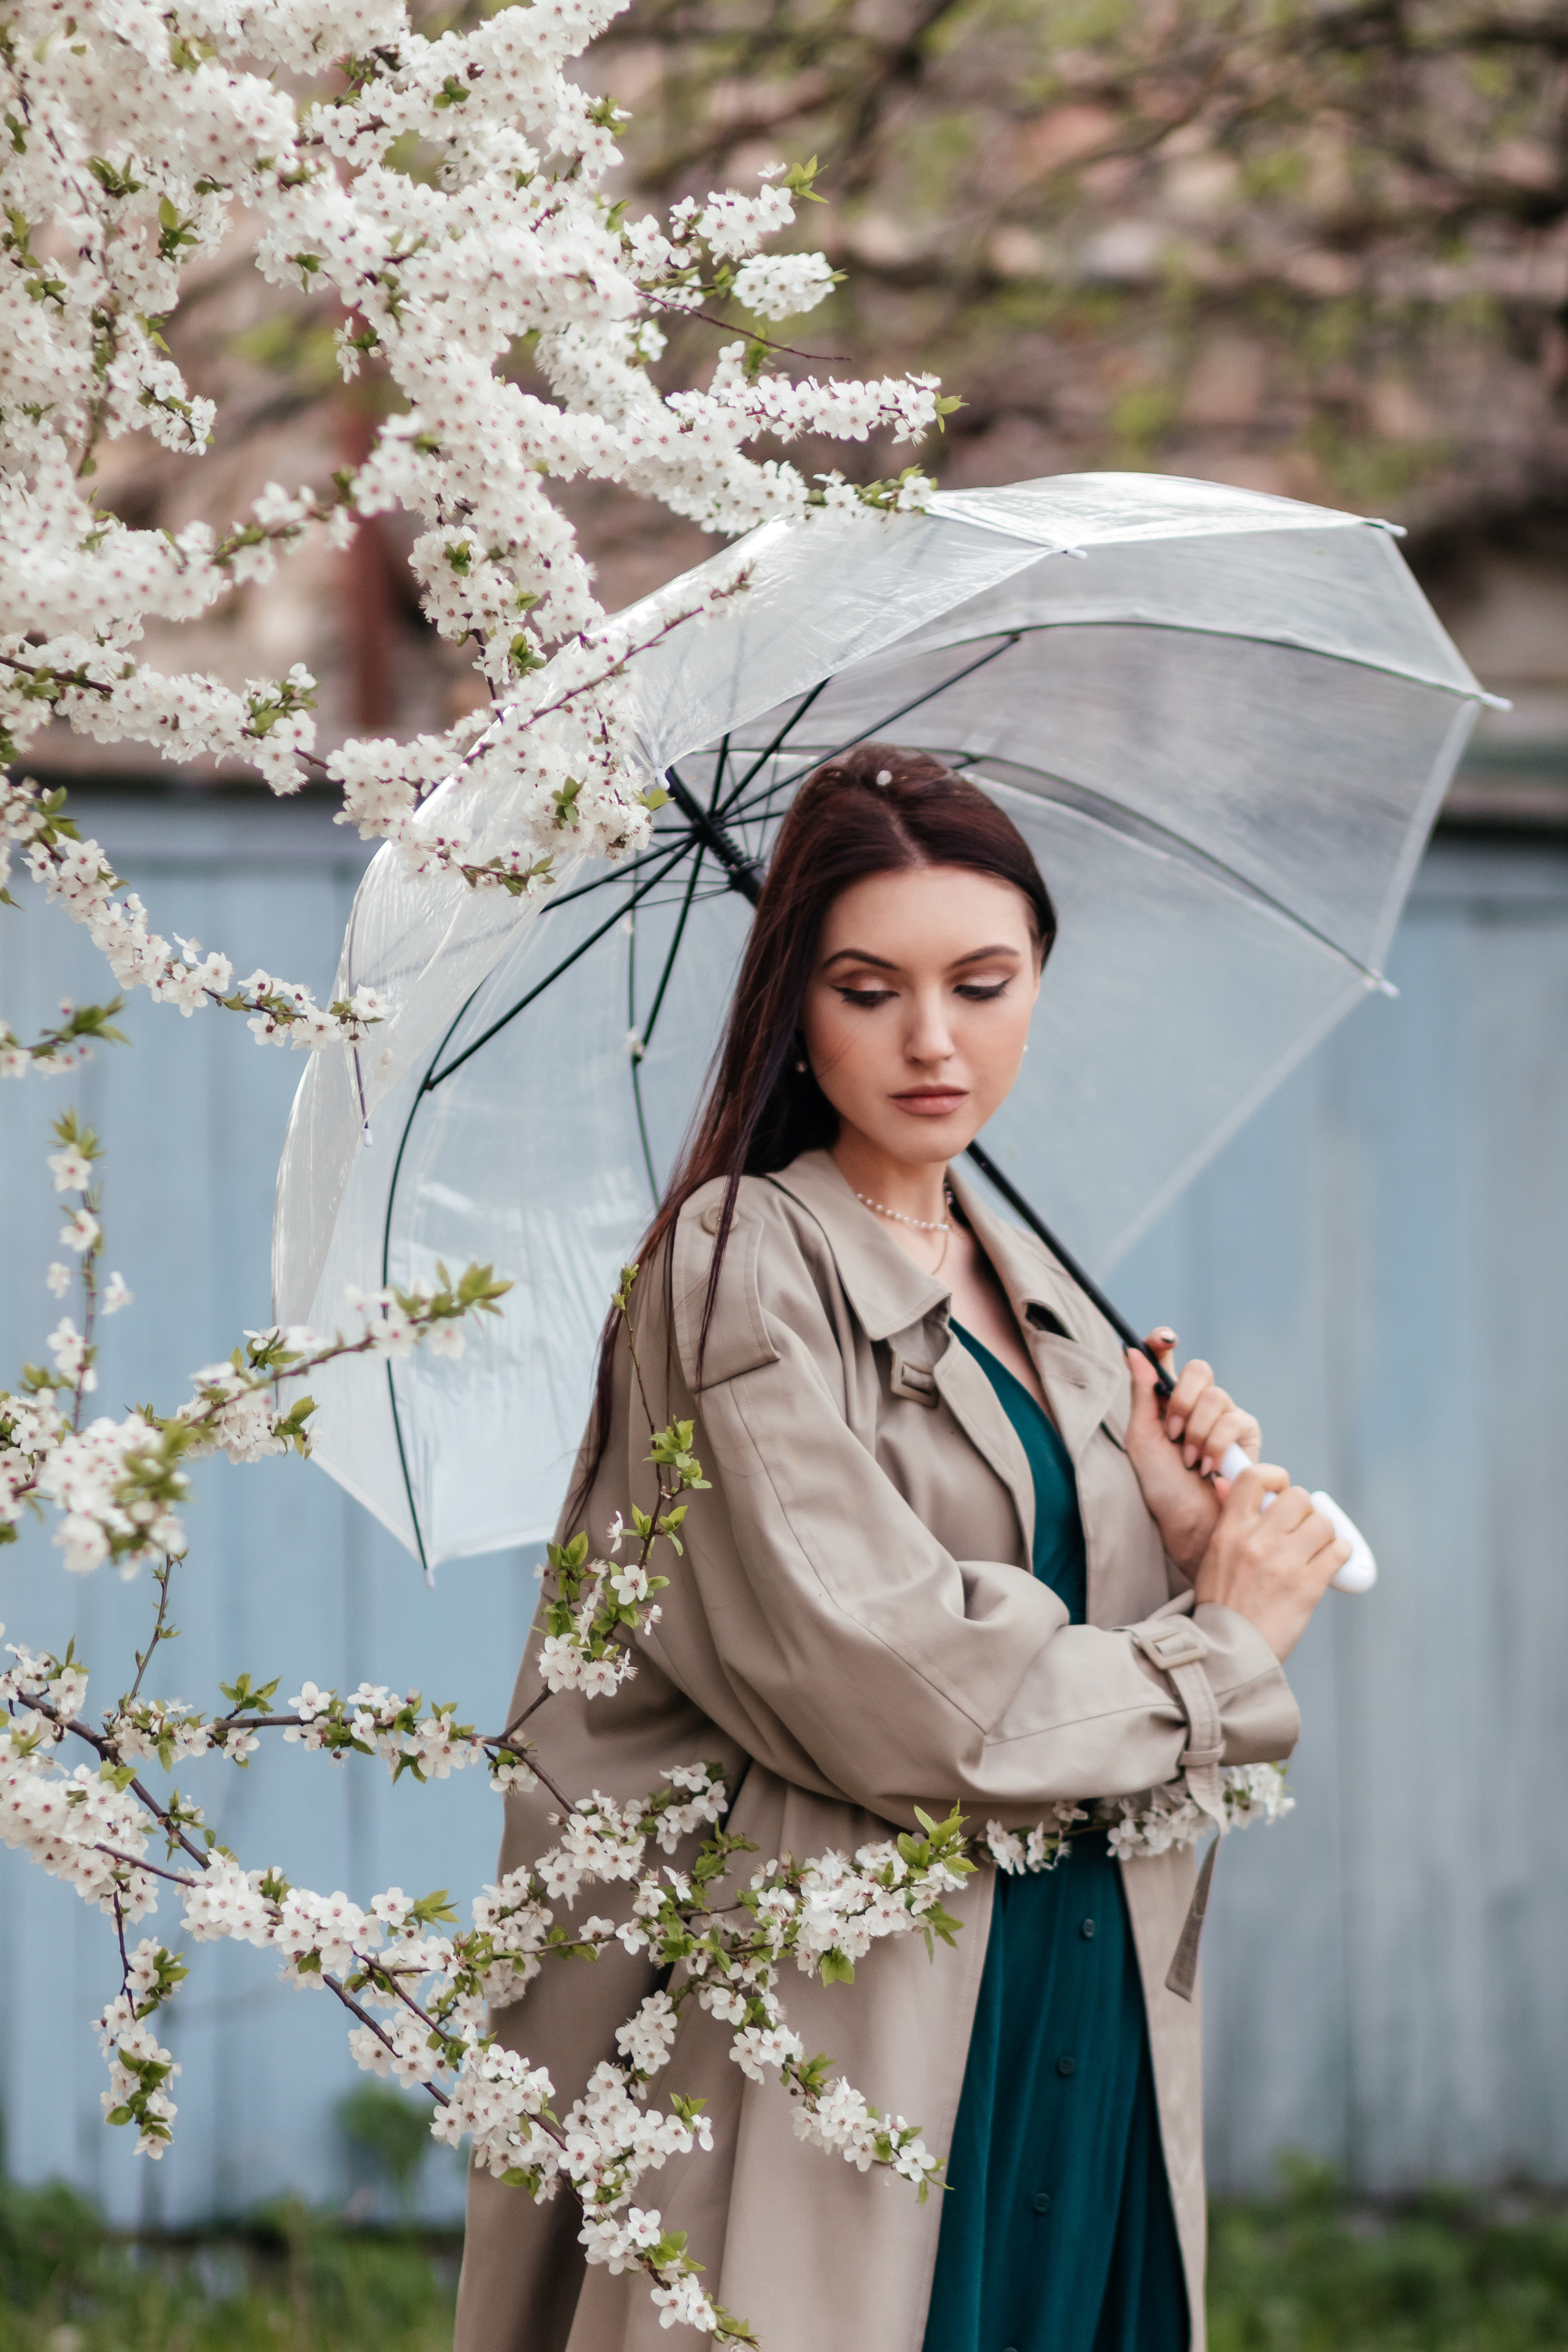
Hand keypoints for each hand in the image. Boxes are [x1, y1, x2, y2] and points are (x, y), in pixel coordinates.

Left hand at [1124, 1334, 1260, 1576]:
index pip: (1166, 1358)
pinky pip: (1236, 1420)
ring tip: (1190, 1462)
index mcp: (1166, 1401)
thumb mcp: (1142, 1439)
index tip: (1163, 1341)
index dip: (1163, 1342)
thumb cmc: (1162, 1487)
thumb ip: (1142, 1394)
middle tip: (1173, 1434)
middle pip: (1199, 1370)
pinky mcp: (1247, 1436)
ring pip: (1217, 1397)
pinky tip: (1208, 1468)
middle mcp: (1197, 1404)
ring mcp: (1224, 1418)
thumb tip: (1132, 1350)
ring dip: (1198, 1432)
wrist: (1189, 1523)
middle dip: (1183, 1401)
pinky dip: (1217, 1444)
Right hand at [1194, 1464, 1351, 1658]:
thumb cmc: (1221, 1606)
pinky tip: (1330, 1563)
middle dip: (1304, 1510)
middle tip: (1301, 1529)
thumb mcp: (1214, 1557)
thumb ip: (1227, 1522)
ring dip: (1325, 1534)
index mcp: (1230, 1531)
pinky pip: (1339, 1551)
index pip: (1253, 1477)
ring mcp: (1284, 1562)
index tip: (1280, 1491)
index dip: (1274, 1476)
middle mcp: (1257, 1540)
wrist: (1228, 1653)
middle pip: (1298, 1497)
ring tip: (1316, 1550)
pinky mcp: (1308, 1586)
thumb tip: (1226, 1483)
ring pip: (1323, 1523)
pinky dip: (1340, 1554)